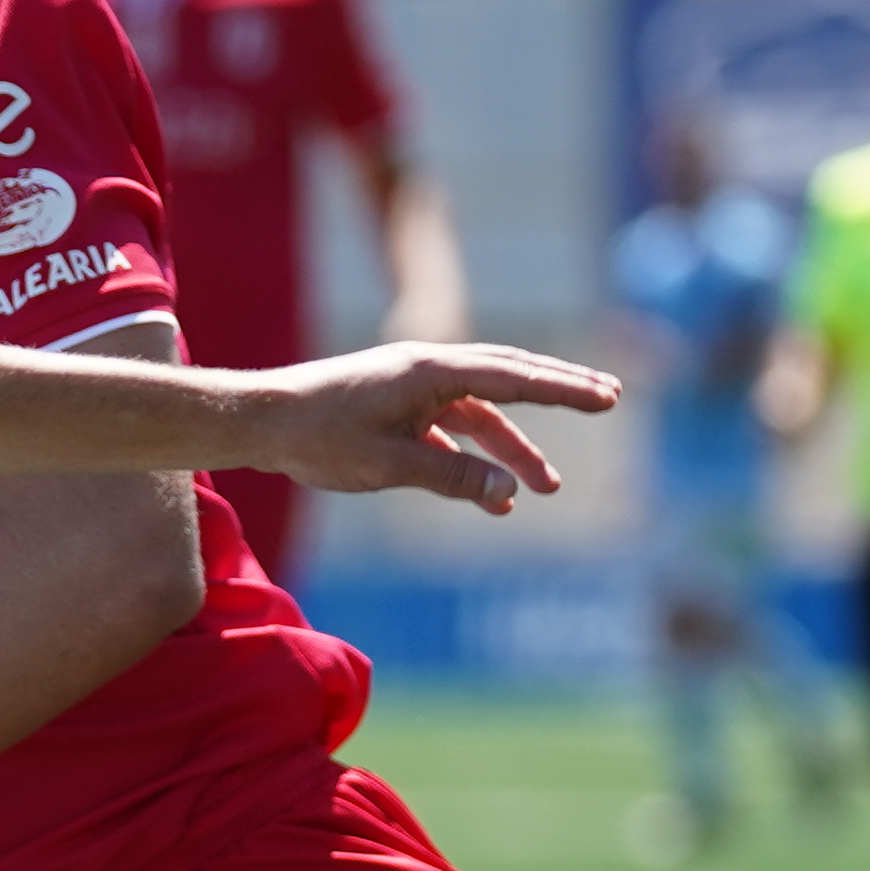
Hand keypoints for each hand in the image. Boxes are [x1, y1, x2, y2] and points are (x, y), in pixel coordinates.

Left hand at [235, 341, 618, 510]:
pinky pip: (450, 432)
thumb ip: (453, 478)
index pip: (515, 377)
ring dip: (514, 449)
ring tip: (548, 488)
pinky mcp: (397, 410)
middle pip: (509, 380)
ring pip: (480, 415)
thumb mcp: (391, 465)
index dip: (565, 389)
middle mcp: (429, 370)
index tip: (607, 398)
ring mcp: (413, 389)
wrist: (262, 421)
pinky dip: (473, 460)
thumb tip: (510, 492)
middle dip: (558, 395)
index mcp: (433, 370)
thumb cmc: (320, 438)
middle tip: (608, 401)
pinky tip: (492, 501)